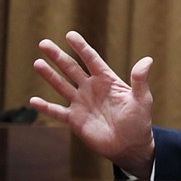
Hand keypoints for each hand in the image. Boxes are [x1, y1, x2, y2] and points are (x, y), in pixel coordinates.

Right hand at [29, 31, 155, 177]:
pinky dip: (45, 107)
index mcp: (107, 80)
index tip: (70, 35)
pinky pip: (57, 112)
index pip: (92, 60)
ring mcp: (81, 103)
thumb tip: (147, 60)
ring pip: (61, 85)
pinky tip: (33, 100)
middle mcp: (91, 88)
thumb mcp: (142, 98)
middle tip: (43, 43)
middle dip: (58, 56)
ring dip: (49, 75)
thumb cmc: (139, 120)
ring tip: (37, 62)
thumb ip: (140, 80)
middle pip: (72, 69)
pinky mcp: (75, 120)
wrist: (130, 145)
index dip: (81, 47)